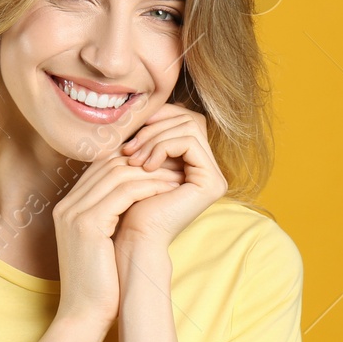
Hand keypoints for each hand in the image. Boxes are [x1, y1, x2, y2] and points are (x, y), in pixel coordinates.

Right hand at [52, 154, 184, 326]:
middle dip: (145, 160)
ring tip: (179, 176)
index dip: (133, 161)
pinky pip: (124, 192)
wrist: (84, 315)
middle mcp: (66, 206)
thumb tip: (139, 201)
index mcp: (68, 209)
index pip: (101, 167)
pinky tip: (171, 190)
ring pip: (118, 174)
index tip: (162, 165)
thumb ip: (111, 218)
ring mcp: (74, 214)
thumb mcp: (102, 245)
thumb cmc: (99, 285)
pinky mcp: (88, 225)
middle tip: (175, 163)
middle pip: (108, 164)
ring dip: (152, 172)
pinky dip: (150, 187)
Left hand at [113, 104, 226, 251]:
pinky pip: (190, 141)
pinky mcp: (213, 182)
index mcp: (194, 163)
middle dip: (154, 128)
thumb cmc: (129, 202)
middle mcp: (209, 169)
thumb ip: (149, 135)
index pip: (184, 119)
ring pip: (189, 127)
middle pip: (189, 119)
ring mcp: (214, 176)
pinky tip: (145, 166)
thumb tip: (148, 104)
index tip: (130, 132)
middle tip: (128, 149)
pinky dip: (163, 146)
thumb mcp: (138, 160)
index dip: (158, 117)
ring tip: (133, 159)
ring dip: (154, 138)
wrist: (132, 237)